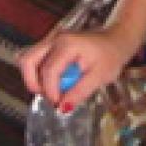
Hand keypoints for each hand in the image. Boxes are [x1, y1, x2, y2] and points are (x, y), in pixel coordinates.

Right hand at [17, 25, 143, 111]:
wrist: (117, 39)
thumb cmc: (112, 55)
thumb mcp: (100, 76)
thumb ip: (80, 91)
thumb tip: (62, 107)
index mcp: (68, 44)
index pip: (49, 70)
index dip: (51, 91)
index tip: (58, 103)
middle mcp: (55, 38)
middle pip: (28, 60)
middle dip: (33, 83)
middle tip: (49, 95)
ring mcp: (50, 39)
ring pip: (28, 59)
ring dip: (34, 78)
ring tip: (52, 89)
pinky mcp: (50, 44)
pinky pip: (35, 59)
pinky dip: (38, 73)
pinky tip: (54, 81)